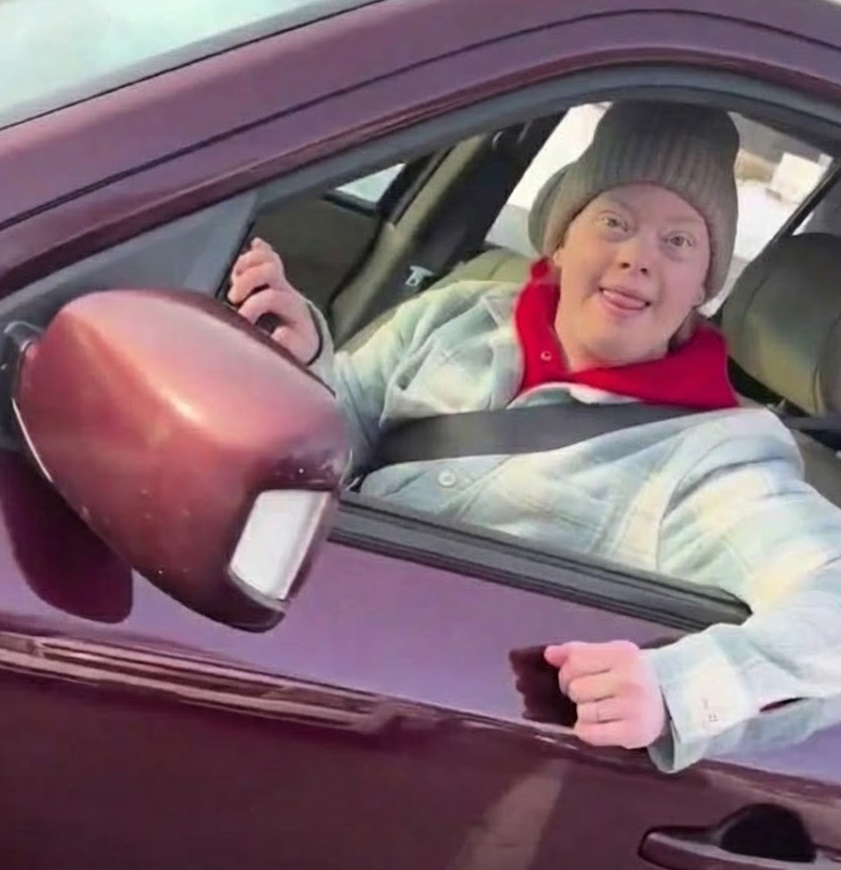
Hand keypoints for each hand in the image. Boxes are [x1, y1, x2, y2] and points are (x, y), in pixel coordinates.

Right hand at [228, 238, 319, 363]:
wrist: (304, 338)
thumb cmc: (295, 347)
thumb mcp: (295, 353)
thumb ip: (286, 346)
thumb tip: (279, 334)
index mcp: (293, 308)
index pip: (271, 296)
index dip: (254, 306)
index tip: (243, 321)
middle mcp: (287, 289)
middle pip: (270, 268)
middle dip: (248, 279)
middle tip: (234, 298)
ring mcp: (279, 281)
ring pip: (267, 258)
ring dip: (247, 262)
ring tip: (236, 276)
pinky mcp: (271, 276)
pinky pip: (267, 255)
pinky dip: (258, 249)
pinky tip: (254, 243)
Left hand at [544, 640, 666, 748]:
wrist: (669, 703)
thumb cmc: (632, 675)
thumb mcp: (610, 655)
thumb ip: (578, 651)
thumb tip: (549, 653)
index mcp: (623, 654)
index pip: (575, 661)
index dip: (566, 671)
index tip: (574, 677)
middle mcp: (630, 679)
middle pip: (576, 688)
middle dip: (576, 692)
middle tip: (591, 694)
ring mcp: (632, 707)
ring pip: (582, 712)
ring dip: (584, 712)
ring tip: (601, 709)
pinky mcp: (633, 733)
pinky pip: (589, 733)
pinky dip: (586, 730)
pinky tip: (599, 725)